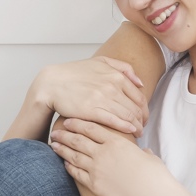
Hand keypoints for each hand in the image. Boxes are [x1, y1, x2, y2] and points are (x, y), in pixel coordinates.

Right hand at [31, 57, 148, 136]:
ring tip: (137, 133)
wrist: (52, 83)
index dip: (144, 110)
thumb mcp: (100, 62)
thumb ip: (123, 68)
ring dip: (136, 126)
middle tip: (142, 128)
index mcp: (116, 75)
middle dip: (142, 120)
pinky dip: (126, 127)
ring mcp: (103, 98)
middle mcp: (112, 86)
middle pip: (136, 108)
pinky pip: (115, 121)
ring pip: (128, 116)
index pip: (139, 97)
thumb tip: (140, 82)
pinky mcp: (92, 110)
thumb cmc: (73, 73)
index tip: (143, 118)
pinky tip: (130, 132)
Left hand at [50, 118, 169, 195]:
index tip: (68, 121)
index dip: (77, 123)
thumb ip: (141, 152)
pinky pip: (77, 173)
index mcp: (116, 142)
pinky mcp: (94, 185)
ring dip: (62, 149)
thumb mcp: (149, 157)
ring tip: (54, 145)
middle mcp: (103, 153)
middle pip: (78, 140)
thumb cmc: (155, 176)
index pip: (91, 128)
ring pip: (73, 156)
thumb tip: (144, 152)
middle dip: (64, 135)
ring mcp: (97, 169)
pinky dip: (69, 167)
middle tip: (55, 132)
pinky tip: (65, 164)